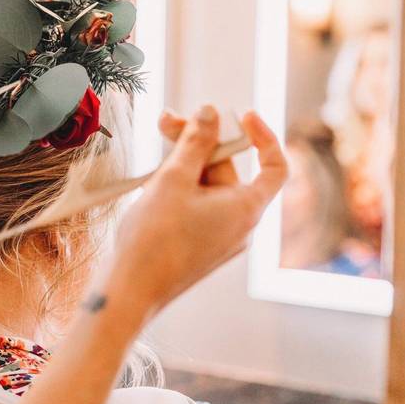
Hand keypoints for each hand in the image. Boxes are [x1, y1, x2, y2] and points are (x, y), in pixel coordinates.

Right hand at [103, 106, 287, 318]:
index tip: (241, 116)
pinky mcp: (199, 245)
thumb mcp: (174, 179)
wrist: (130, 290)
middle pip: (228, 171)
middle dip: (199, 144)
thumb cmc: (154, 238)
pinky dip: (181, 187)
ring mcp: (219, 237)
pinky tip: (152, 180)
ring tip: (152, 152)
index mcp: (246, 209)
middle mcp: (240, 225)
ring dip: (184, 164)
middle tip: (166, 122)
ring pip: (208, 187)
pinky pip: (198, 206)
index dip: (263, 136)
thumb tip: (210, 113)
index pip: (274, 166)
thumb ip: (195, 142)